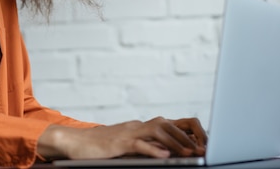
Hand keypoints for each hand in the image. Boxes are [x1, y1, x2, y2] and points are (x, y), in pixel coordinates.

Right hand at [37, 117, 206, 159]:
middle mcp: (137, 126)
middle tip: (204, 148)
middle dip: (188, 135)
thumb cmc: (101, 146)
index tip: (203, 143)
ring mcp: (128, 132)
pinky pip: (138, 144)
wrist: (75, 142)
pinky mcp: (119, 143)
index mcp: (141, 126)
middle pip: (168, 124)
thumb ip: (146, 145)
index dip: (188, 131)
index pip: (171, 123)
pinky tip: (163, 156)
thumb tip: (167, 151)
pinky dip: (152, 149)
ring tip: (190, 152)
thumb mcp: (128, 145)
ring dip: (175, 141)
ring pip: (157, 130)